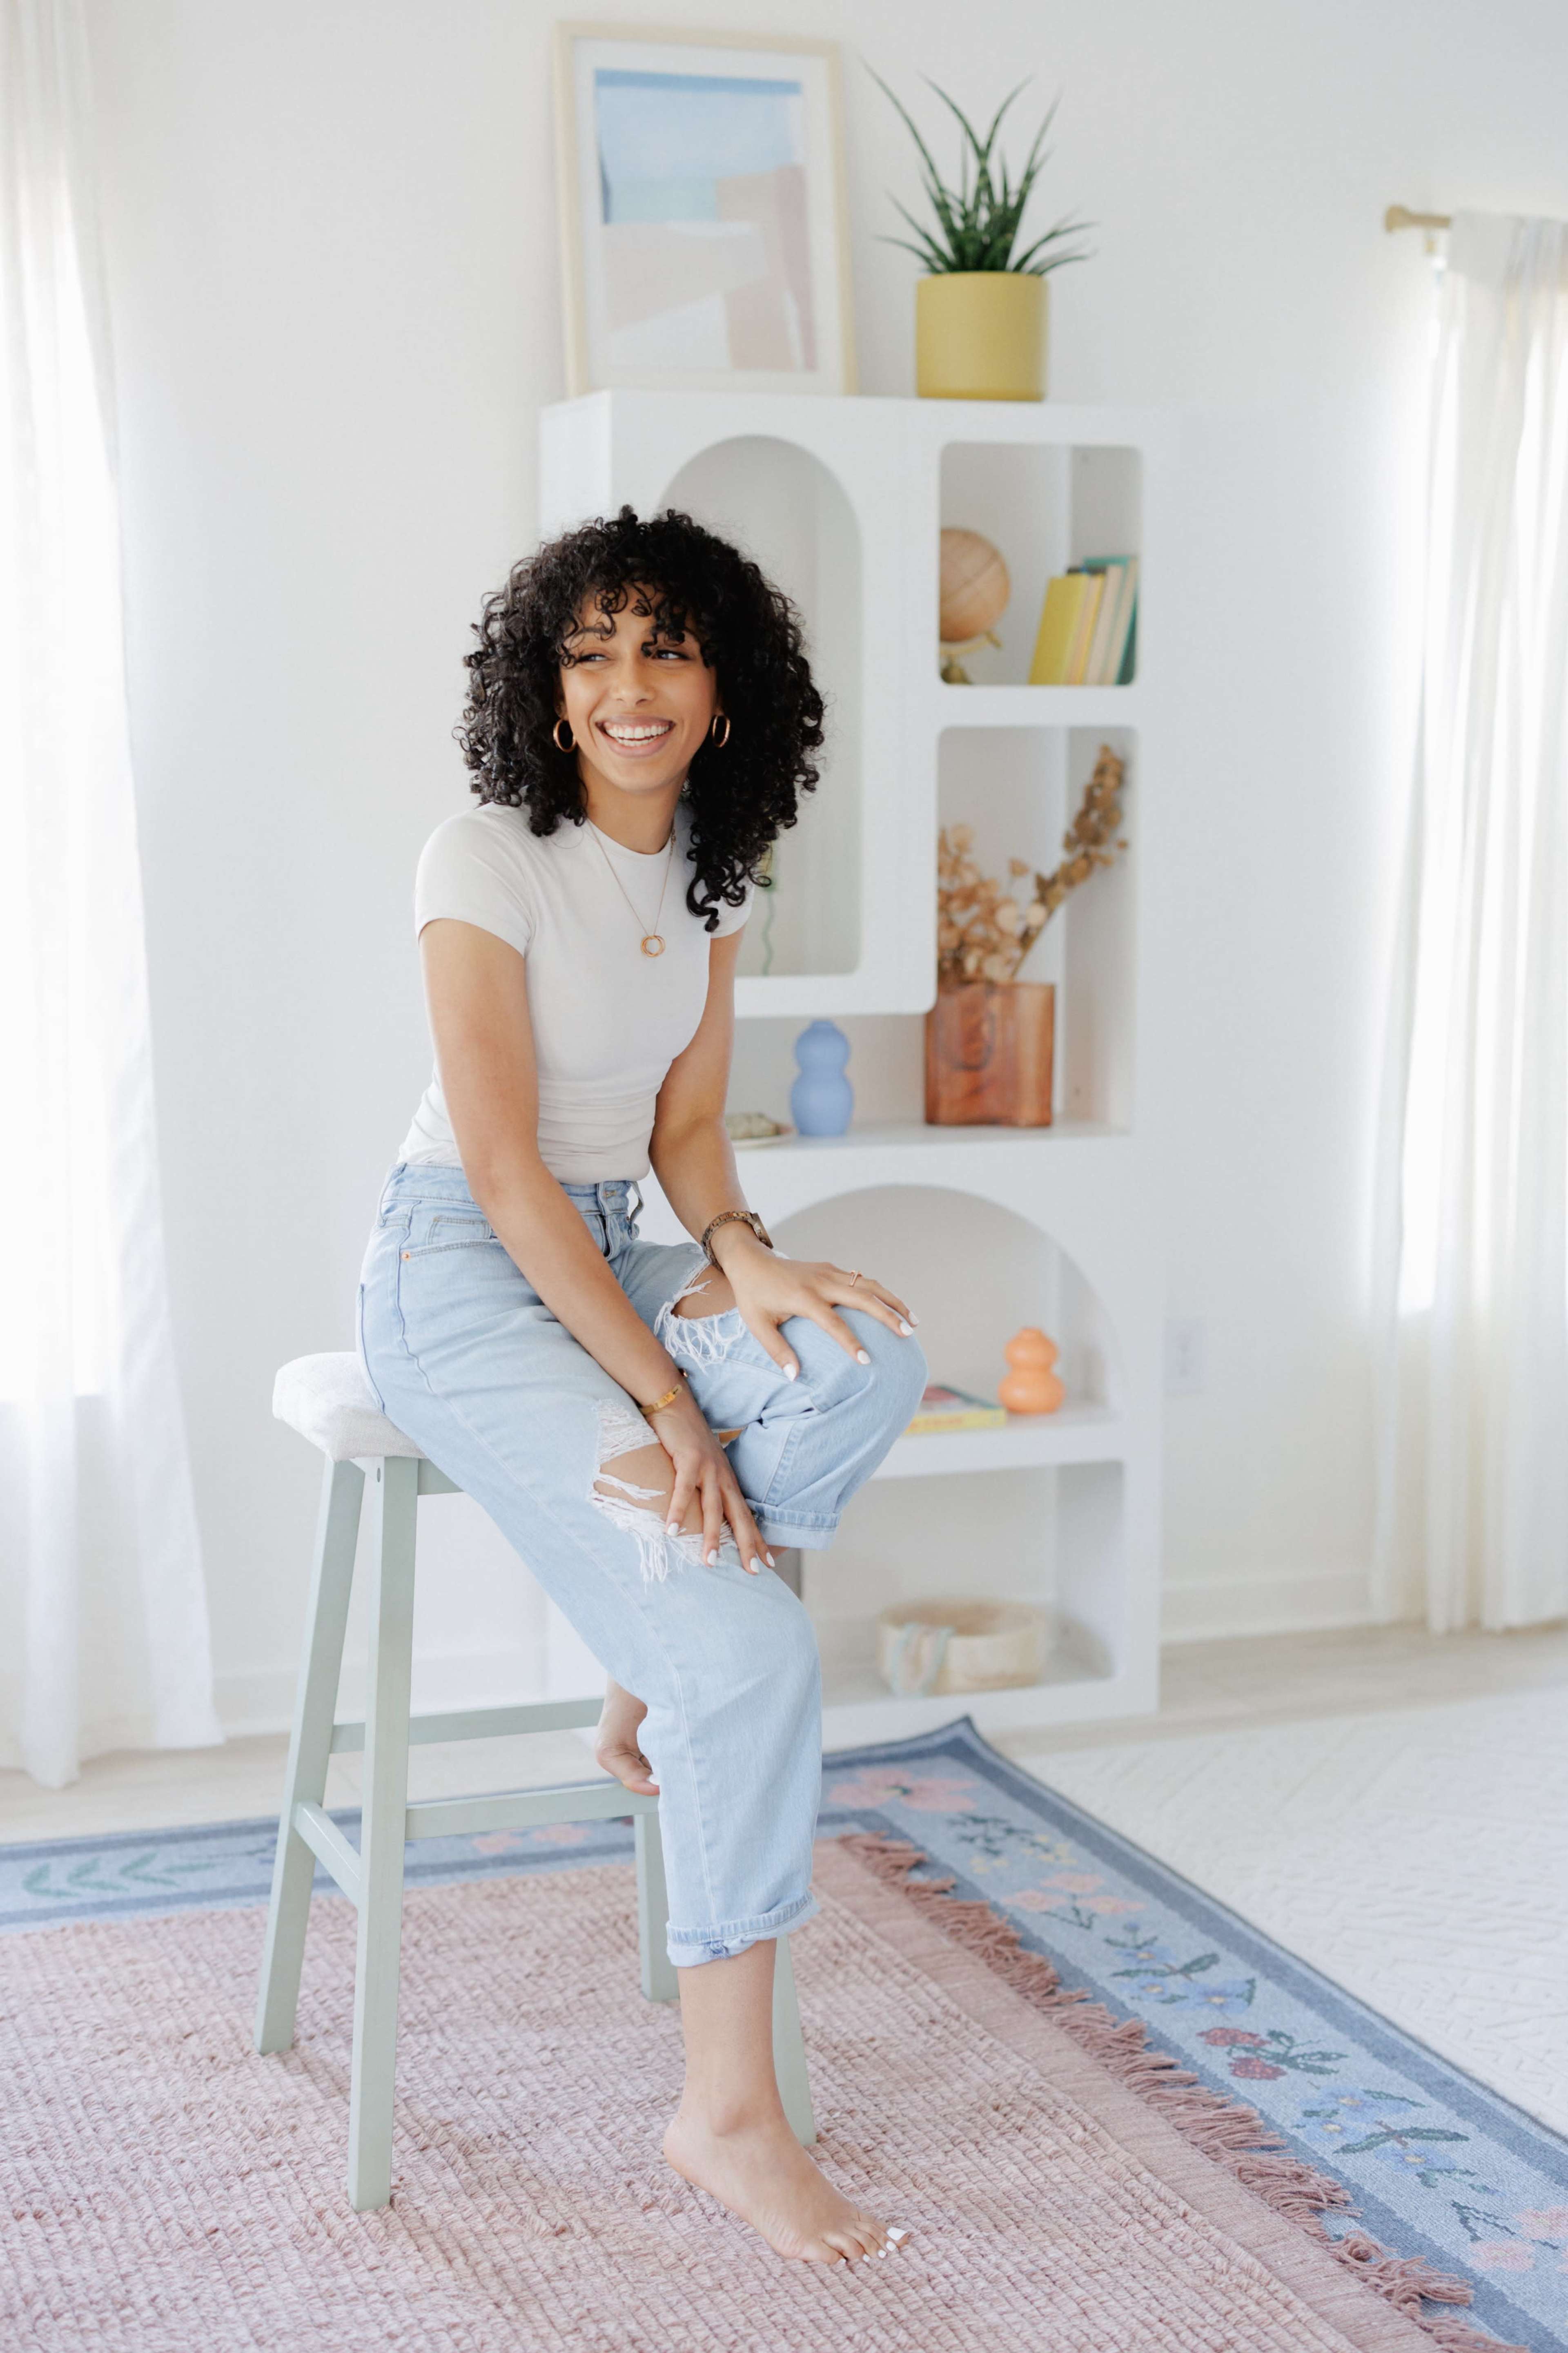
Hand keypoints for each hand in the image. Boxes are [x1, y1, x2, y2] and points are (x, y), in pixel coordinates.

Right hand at [647, 1379, 772, 1576]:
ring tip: (710, 1562)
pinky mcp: (689, 1460)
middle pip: (739, 1516)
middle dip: (748, 1545)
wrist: (675, 1404)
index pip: (746, 1515)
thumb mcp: (702, 1465)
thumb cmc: (686, 1438)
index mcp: (727, 1480)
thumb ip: (705, 1487)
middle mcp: (723, 1476)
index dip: (757, 1539)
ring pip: (714, 1508)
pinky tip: (672, 1531)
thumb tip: (702, 1512)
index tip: (768, 1563)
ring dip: (712, 1536)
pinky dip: (679, 1512)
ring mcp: (708, 1468)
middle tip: (754, 1572)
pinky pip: (684, 1491)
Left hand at [716, 1234, 916, 1380]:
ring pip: (869, 1284)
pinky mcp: (831, 1269)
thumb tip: (794, 1377)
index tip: (867, 1361)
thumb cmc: (753, 1296)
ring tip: (913, 1321)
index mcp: (804, 1298)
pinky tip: (892, 1308)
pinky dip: (880, 1293)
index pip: (834, 1323)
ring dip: (893, 1301)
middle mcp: (822, 1282)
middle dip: (888, 1315)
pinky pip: (862, 1280)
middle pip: (863, 1297)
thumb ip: (777, 1351)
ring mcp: (829, 1273)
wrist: (750, 1260)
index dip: (851, 1343)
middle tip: (908, 1334)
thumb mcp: (757, 1325)